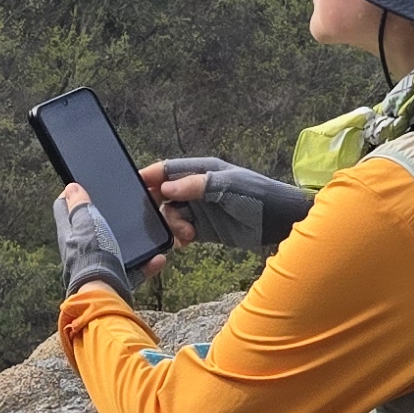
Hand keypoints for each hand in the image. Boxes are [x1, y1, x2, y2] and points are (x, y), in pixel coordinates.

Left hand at [52, 185, 162, 300]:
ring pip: (112, 249)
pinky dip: (144, 265)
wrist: (104, 294)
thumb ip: (80, 205)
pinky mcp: (112, 280)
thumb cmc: (94, 256)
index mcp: (70, 233)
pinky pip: (131, 270)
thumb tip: (71, 187)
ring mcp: (96, 266)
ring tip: (144, 236)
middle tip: (120, 209)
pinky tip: (157, 259)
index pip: (63, 208)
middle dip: (105, 220)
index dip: (73, 195)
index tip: (86, 187)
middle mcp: (79, 251)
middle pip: (89, 229)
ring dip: (128, 244)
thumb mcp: (87, 223)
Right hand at [141, 157, 312, 251]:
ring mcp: (200, 208)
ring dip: (173, 224)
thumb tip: (165, 188)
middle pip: (165, 194)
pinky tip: (185, 242)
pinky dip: (179, 236)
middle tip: (155, 219)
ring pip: (171, 215)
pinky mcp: (204, 229)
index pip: (169, 169)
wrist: (280, 222)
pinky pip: (182, 231)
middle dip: (158, 206)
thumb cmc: (257, 196)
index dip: (151, 176)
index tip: (134, 185)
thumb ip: (197, 185)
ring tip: (186, 235)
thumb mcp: (227, 187)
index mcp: (202, 170)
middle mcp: (197, 187)